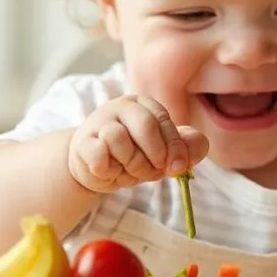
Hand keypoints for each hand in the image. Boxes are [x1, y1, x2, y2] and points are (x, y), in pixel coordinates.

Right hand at [68, 95, 208, 193]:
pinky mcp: (83, 141)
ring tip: (128, 170)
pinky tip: (108, 170)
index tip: (177, 167)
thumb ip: (185, 148)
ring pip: (119, 138)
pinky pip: (98, 154)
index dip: (174, 147)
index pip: (164, 121)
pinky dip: (108, 169)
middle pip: (146, 125)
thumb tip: (194, 151)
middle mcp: (121, 106)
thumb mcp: (162, 152)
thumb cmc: (132, 155)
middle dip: (154, 155)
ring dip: (130, 164)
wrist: (94, 167)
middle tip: (153, 171)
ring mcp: (99, 121)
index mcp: (144, 105)